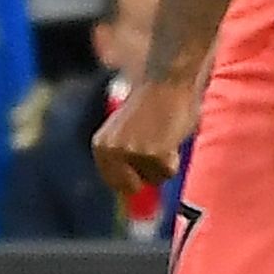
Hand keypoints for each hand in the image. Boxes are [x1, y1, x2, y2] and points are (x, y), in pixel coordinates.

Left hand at [92, 80, 197, 197]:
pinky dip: (173, 159)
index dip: (133, 177)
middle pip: (132, 187)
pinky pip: (168, 172)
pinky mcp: (153, 153)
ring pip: (154, 179)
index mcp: (100, 146)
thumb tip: (128, 191)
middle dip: (146, 175)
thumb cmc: (150, 106)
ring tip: (162, 136)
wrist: (166, 82)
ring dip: (162, 163)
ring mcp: (132, 153)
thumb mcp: (125, 133)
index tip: (143, 162)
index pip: (115, 183)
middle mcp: (111, 151)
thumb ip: (121, 158)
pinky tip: (169, 137)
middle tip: (154, 147)